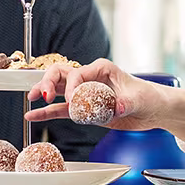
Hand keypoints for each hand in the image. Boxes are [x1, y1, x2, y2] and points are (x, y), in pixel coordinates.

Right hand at [24, 58, 184, 144]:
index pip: (77, 73)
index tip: (70, 99)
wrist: (154, 110)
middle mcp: (90, 78)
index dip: (70, 85)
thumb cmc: (148, 97)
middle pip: (61, 74)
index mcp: (101, 68)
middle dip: (48, 82)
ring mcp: (85, 93)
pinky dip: (47, 112)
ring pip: (58, 89)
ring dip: (43, 93)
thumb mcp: (138, 99)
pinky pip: (62, 109)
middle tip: (43, 95)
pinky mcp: (84, 108)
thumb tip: (116, 107)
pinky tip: (34, 115)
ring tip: (31, 100)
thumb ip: (126, 102)